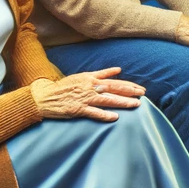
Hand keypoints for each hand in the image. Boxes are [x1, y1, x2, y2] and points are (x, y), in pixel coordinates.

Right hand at [30, 68, 144, 122]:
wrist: (45, 96)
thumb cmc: (65, 86)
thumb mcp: (83, 76)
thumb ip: (101, 73)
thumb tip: (118, 70)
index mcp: (92, 79)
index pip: (115, 82)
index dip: (129, 85)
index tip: (140, 88)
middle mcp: (90, 87)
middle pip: (114, 89)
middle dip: (130, 92)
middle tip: (143, 95)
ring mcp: (84, 99)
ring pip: (107, 100)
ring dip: (122, 102)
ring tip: (135, 105)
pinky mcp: (78, 110)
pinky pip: (93, 113)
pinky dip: (104, 115)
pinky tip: (115, 117)